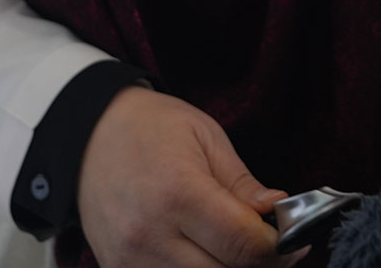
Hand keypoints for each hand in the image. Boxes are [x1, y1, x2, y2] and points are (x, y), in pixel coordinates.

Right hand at [77, 85, 291, 267]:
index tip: (294, 239)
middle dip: (257, 264)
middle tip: (271, 246)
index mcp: (178, 193)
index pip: (244, 245)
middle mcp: (151, 235)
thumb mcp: (206, 137)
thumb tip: (278, 215)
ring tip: (235, 247)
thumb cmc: (150, 127)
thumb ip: (243, 184)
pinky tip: (206, 253)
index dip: (280, 249)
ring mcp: (130, 260)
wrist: (86, 133)